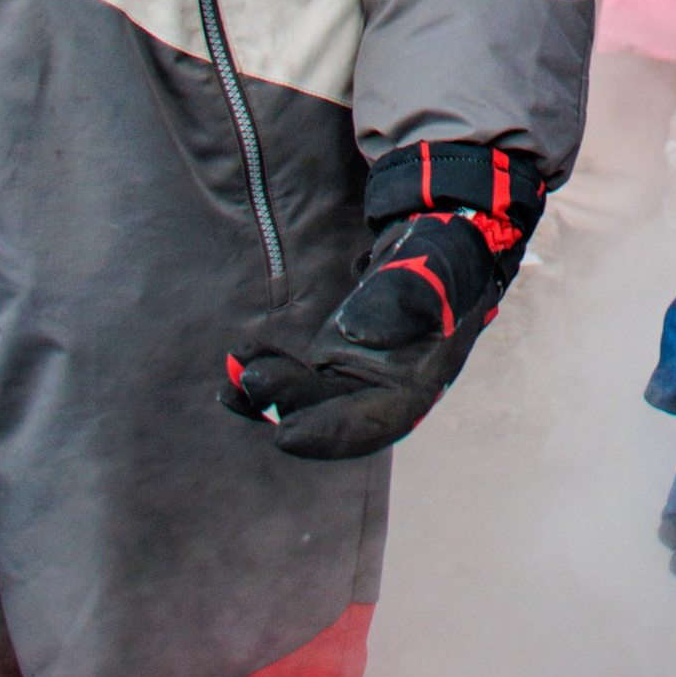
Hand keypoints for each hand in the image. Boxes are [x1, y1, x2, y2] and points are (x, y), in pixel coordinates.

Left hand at [226, 143, 541, 457]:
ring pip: (311, 399)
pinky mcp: (338, 360)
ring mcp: (360, 376)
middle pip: (334, 413)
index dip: (330, 434)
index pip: (375, 424)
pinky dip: (270, 377)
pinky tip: (237, 373)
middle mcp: (386, 389)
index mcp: (419, 380)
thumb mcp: (431, 270)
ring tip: (235, 376)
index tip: (285, 435)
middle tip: (251, 380)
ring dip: (273, 393)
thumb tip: (357, 335)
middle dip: (290, 403)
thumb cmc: (440, 258)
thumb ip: (400, 300)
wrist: (433, 241)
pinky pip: (300, 379)